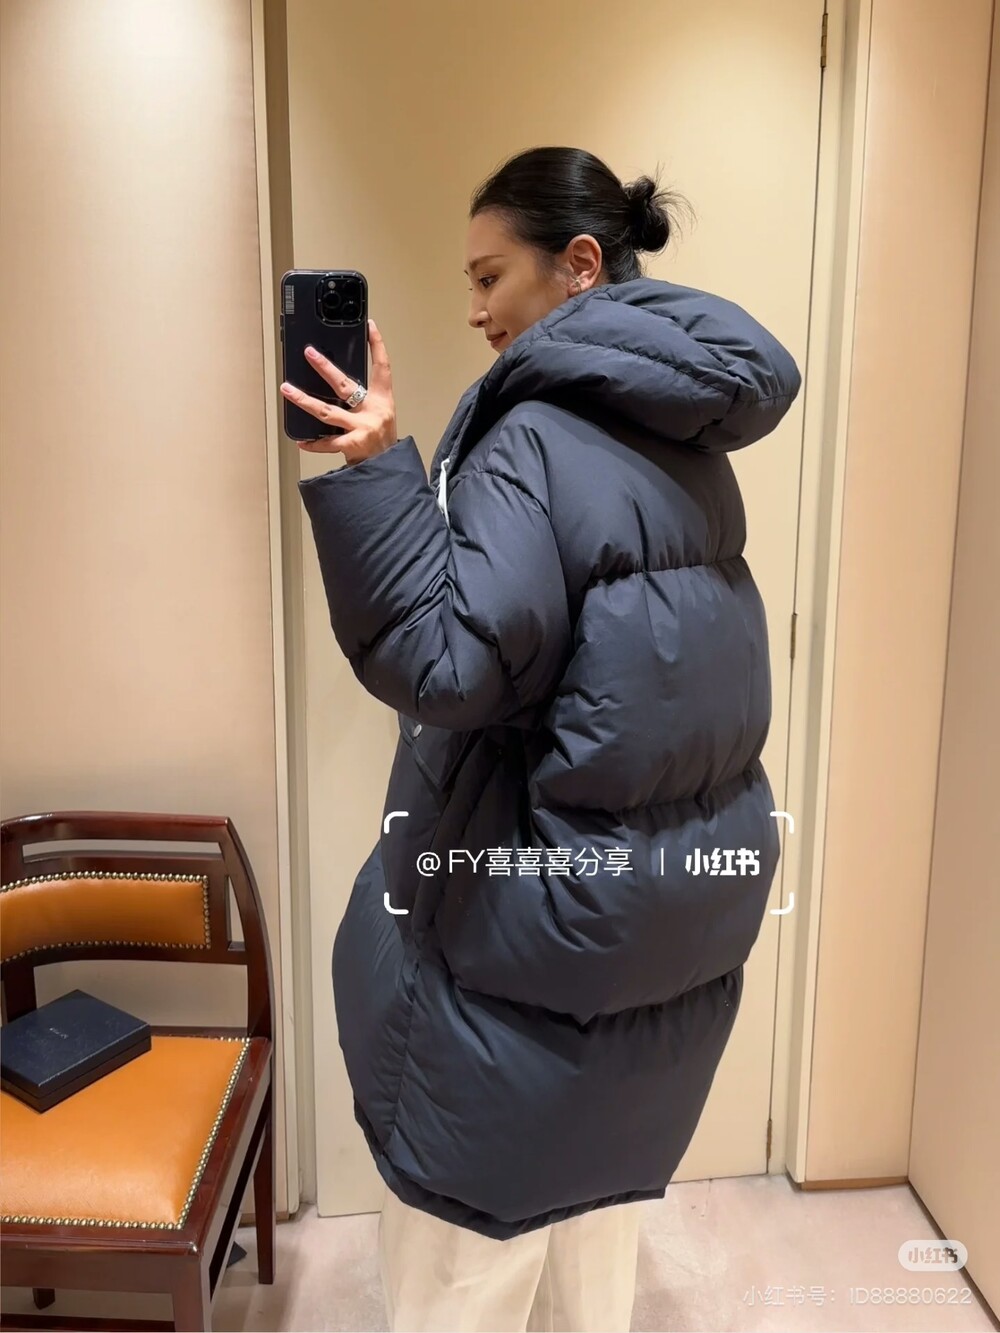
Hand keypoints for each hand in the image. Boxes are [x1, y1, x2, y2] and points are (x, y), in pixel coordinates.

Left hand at [280, 318, 396, 464]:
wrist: (388, 469)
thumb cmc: (381, 440)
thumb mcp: (381, 414)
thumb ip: (363, 399)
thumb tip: (335, 382)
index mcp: (383, 400)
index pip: (382, 367)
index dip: (378, 345)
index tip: (370, 326)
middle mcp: (373, 411)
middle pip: (345, 385)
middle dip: (325, 368)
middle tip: (310, 353)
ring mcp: (362, 428)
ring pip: (326, 411)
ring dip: (304, 400)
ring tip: (287, 389)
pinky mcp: (353, 445)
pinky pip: (327, 442)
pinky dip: (313, 443)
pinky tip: (300, 441)